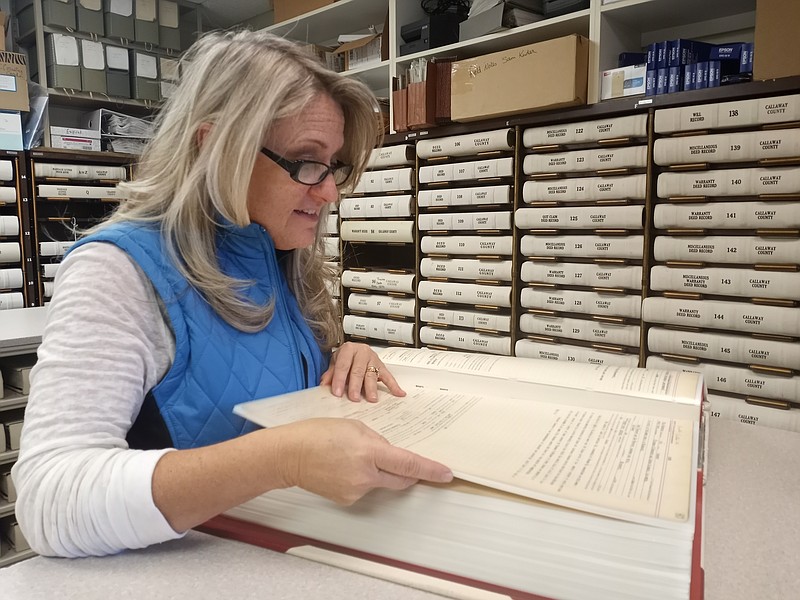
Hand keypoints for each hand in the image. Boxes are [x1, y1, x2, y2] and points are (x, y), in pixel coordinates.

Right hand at [276, 418, 452, 505]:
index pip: (408, 465)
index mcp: (369, 452)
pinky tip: (344, 467)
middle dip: (408, 473)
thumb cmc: (316, 434)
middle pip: (400, 480)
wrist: (289, 455)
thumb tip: (390, 453)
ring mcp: (356, 491)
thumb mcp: (354, 426)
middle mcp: (365, 476)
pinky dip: (362, 478)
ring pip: (381, 482)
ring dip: (378, 472)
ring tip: (352, 456)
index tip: (446, 474)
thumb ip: (377, 440)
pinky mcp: (347, 500)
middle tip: (406, 463)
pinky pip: (365, 488)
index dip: (430, 470)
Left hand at [320, 342, 404, 401]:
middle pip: (358, 370)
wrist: (354, 349)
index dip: (339, 379)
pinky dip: (394, 385)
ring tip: (371, 399)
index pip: (343, 365)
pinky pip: (388, 376)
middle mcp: (362, 352)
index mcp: (349, 349)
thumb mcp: (335, 362)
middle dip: (355, 385)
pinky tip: (399, 393)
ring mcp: (373, 359)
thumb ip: (330, 373)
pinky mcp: (382, 366)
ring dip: (372, 387)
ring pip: (372, 374)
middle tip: (354, 398)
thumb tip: (324, 385)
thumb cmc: (345, 357)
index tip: (336, 392)